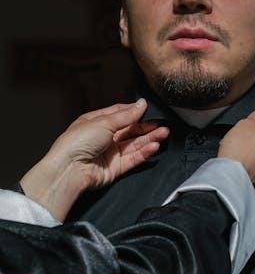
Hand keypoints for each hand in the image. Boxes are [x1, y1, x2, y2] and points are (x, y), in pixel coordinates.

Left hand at [21, 99, 168, 220]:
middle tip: (162, 123)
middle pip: (130, 130)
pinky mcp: (116, 168)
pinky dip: (144, 152)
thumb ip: (127, 115)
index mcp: (96, 122)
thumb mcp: (104, 122)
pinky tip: (155, 146)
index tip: (150, 109)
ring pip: (134, 144)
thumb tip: (143, 103)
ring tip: (164, 133)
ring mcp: (110, 153)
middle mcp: (104, 137)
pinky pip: (133, 158)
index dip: (135, 111)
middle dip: (146, 126)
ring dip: (149, 138)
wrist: (69, 170)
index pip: (120, 114)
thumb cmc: (80, 141)